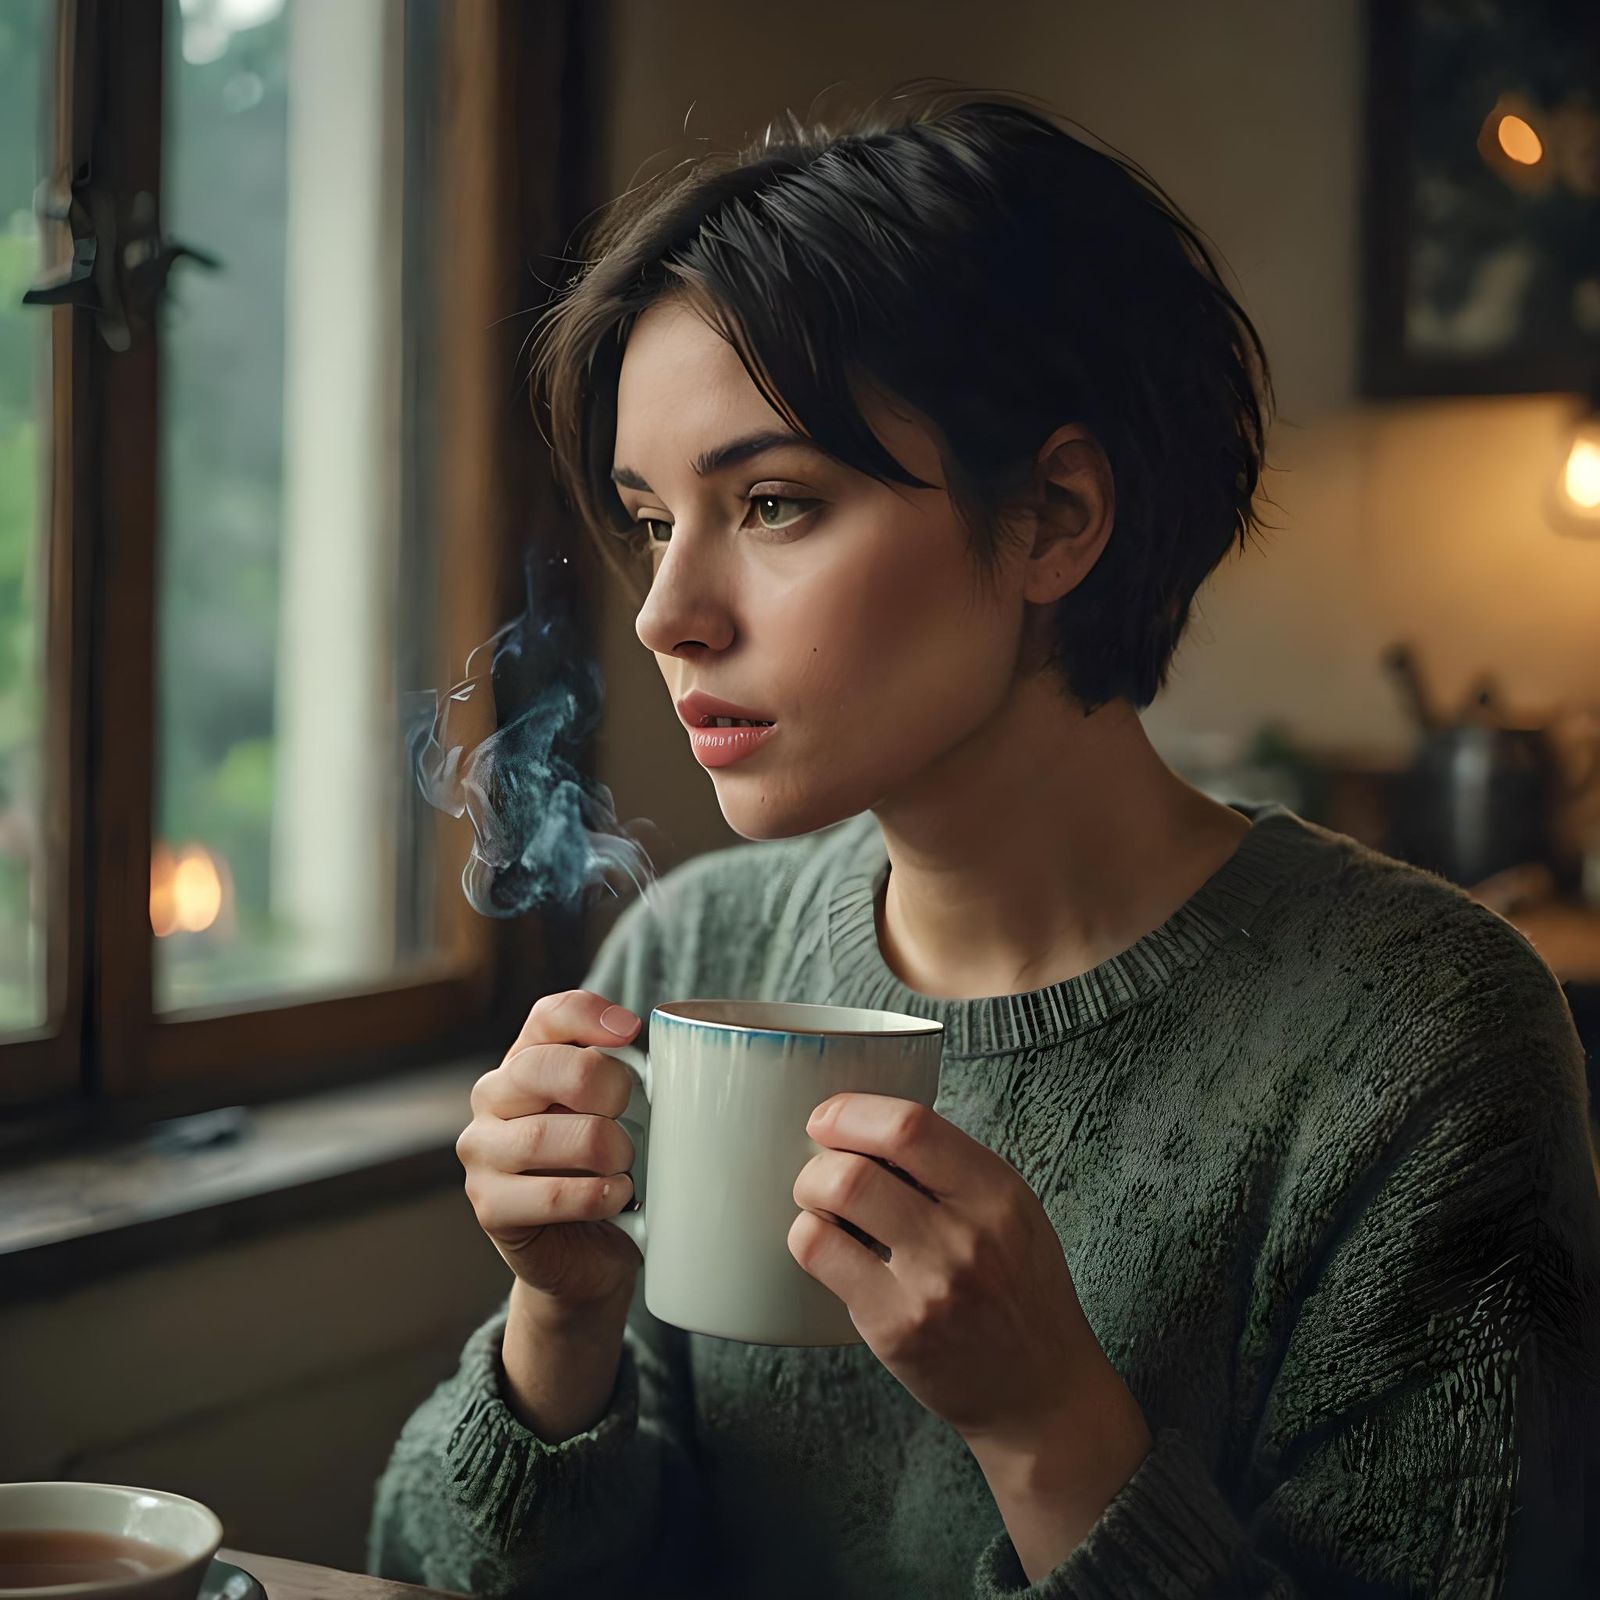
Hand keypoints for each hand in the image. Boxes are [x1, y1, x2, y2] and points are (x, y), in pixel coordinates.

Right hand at [456, 989, 645, 1311]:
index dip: (591, 1015)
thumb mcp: (624, 1114)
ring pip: (542, 1136)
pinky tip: (616, 1198)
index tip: (632, 1032)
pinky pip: (551, 1195)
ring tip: (625, 1167)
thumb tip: (674, 1060)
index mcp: (528, 1060)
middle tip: (631, 1114)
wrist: (589, 1254)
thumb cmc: (609, 1169)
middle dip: (603, 1087)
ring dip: (603, 1151)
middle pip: (541, 1067)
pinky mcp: (490, 1206)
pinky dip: (598, 1196)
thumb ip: (631, 1079)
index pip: (549, 1016)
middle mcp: (493, 1097)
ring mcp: (482, 1151)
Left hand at [788, 1093, 1142, 1457]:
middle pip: (856, 1167)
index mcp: (997, 1193)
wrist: (1041, 1392)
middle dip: (820, 1158)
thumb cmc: (1020, 1290)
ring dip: (809, 1194)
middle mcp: (966, 1236)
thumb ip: (953, 1167)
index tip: (829, 1118)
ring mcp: (928, 1287)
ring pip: (832, 1205)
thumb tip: (870, 1123)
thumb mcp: (1013, 1211)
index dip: (852, 1112)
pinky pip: (821, 1257)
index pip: (910, 1126)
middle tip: (821, 1169)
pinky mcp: (894, 1329)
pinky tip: (826, 1245)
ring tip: (821, 1205)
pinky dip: (809, 1238)